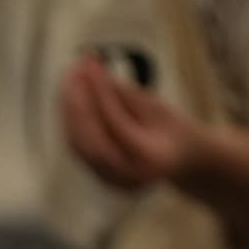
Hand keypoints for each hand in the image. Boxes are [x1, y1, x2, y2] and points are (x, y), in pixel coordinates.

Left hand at [60, 54, 205, 191]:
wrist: (179, 160)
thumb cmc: (170, 128)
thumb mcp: (157, 107)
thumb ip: (124, 94)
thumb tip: (93, 71)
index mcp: (151, 160)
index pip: (118, 126)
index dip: (103, 95)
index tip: (92, 67)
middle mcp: (127, 177)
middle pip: (92, 141)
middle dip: (79, 103)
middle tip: (74, 70)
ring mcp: (110, 180)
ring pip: (80, 145)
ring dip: (69, 109)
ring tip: (70, 77)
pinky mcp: (96, 175)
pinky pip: (77, 147)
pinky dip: (70, 119)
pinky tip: (69, 95)